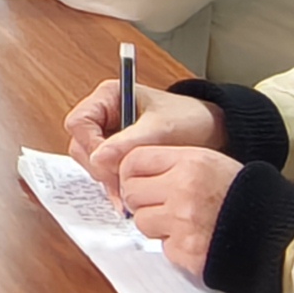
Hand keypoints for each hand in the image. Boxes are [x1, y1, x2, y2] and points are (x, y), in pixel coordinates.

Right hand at [62, 81, 226, 198]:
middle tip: (119, 183)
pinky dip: (114, 185)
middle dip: (98, 166)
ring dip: (106, 179)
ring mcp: (110, 136)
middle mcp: (105, 115)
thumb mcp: (161, 129)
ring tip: (127, 192)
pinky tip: (128, 195)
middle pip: (82, 144)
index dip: (90, 144)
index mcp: (109, 96)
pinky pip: (104, 172)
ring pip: (90, 161)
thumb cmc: (190, 119)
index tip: (107, 163)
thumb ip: (128, 144)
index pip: (80, 121)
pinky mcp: (118, 155)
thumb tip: (98, 159)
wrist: (213, 132)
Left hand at [116, 146, 242, 284]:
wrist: (279, 234)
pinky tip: (196, 238)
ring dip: (156, 224)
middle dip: (141, 200)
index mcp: (190, 162)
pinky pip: (162, 247)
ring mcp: (183, 223)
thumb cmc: (247, 197)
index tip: (137, 180)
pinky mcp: (186, 251)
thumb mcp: (212, 163)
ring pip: (142, 222)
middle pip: (131, 192)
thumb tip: (132, 173)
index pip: (134, 160)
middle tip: (160, 204)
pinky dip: (174, 245)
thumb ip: (174, 164)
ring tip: (183, 222)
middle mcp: (183, 190)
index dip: (130, 172)